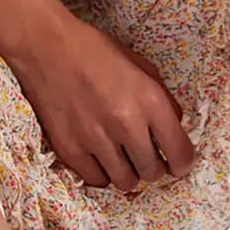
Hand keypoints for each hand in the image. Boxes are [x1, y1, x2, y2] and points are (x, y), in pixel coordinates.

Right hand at [11, 12, 196, 191]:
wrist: (47, 47)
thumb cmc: (96, 52)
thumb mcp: (140, 65)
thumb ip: (163, 98)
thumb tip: (175, 127)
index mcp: (149, 101)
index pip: (180, 154)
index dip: (182, 162)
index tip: (177, 162)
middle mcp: (126, 125)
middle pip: (153, 172)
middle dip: (154, 167)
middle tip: (145, 155)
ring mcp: (96, 140)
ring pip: (126, 182)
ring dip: (128, 172)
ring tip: (122, 156)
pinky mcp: (70, 150)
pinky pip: (97, 181)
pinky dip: (102, 172)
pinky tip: (100, 156)